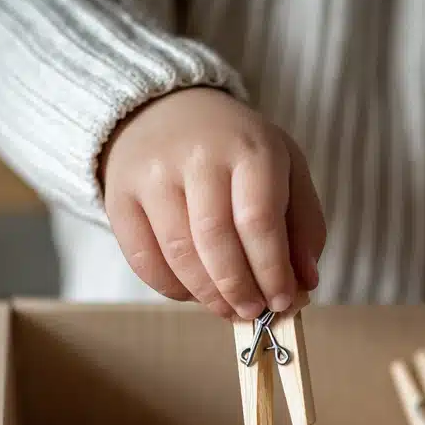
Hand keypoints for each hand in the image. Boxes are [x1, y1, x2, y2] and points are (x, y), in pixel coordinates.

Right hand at [102, 87, 325, 318]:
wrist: (165, 112)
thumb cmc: (237, 150)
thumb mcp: (286, 169)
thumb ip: (303, 225)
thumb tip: (304, 283)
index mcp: (249, 147)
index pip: (259, 221)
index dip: (272, 271)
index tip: (282, 301)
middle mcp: (197, 156)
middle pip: (216, 241)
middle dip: (239, 289)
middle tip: (253, 312)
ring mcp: (152, 175)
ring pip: (179, 255)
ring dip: (208, 295)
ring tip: (228, 307)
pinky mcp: (119, 197)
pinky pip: (144, 260)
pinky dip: (172, 288)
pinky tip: (193, 291)